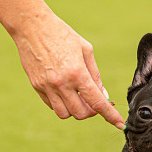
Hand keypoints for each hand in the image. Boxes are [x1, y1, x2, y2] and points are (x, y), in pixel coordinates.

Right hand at [13, 12, 124, 128]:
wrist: (32, 26)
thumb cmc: (62, 35)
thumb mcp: (86, 51)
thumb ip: (96, 76)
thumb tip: (103, 96)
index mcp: (77, 73)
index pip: (97, 102)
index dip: (110, 116)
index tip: (119, 124)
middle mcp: (62, 83)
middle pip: (80, 113)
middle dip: (91, 112)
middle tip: (93, 101)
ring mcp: (47, 87)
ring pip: (65, 114)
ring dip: (75, 110)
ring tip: (78, 96)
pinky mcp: (37, 87)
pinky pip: (52, 105)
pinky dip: (62, 104)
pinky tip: (65, 92)